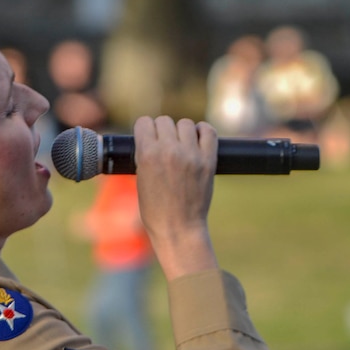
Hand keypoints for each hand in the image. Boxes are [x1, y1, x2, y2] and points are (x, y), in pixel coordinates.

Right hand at [133, 116, 218, 278]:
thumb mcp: (140, 178)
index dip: (146, 131)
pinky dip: (203, 131)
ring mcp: (191, 155)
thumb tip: (152, 136)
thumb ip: (145, 155)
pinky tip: (198, 139)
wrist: (178, 228)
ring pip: (185, 124)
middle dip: (163, 132)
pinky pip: (209, 132)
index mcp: (147, 154)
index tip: (149, 139)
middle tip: (166, 147)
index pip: (144, 122)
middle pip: (164, 121)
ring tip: (182, 146)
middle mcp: (169, 150)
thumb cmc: (155, 208)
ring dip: (182, 132)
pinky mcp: (208, 162)